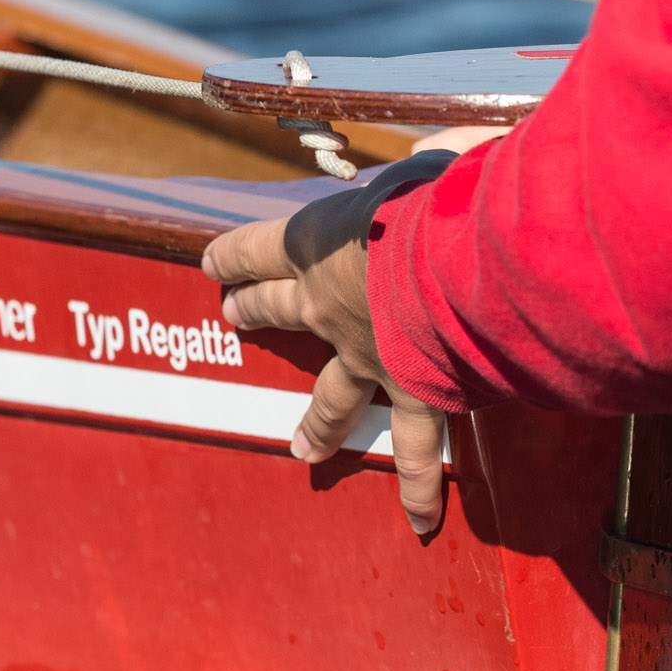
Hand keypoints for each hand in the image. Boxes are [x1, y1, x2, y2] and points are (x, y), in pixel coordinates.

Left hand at [202, 152, 457, 536]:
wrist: (460, 272)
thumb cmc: (445, 201)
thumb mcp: (435, 162)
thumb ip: (435, 157)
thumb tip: (443, 150)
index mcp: (322, 241)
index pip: (258, 247)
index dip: (233, 255)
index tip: (210, 264)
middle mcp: (332, 304)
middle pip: (280, 308)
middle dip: (256, 313)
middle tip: (235, 320)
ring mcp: (371, 359)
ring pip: (333, 397)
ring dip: (318, 424)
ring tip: (302, 451)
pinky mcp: (417, 395)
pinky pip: (419, 449)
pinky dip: (421, 485)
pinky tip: (419, 520)